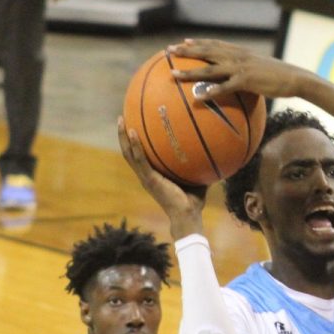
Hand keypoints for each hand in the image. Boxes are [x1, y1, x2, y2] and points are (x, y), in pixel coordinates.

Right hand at [118, 116, 206, 235]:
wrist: (188, 215)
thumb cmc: (193, 199)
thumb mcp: (196, 175)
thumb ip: (199, 162)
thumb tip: (211, 145)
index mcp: (152, 174)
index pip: (139, 155)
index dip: (133, 141)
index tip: (133, 124)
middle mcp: (146, 175)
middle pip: (128, 152)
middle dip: (123, 135)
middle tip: (121, 118)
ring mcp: (146, 177)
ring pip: (129, 154)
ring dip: (124, 137)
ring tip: (122, 120)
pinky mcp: (149, 179)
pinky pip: (140, 160)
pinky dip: (135, 146)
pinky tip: (133, 133)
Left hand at [168, 38, 305, 99]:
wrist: (295, 78)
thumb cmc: (279, 77)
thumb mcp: (260, 69)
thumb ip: (247, 71)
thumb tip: (238, 79)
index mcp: (240, 52)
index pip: (215, 44)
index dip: (198, 42)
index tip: (183, 42)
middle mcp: (237, 56)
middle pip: (206, 51)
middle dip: (186, 51)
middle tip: (168, 51)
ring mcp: (241, 67)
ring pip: (210, 68)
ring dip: (191, 71)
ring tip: (174, 74)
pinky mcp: (247, 80)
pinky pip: (225, 86)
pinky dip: (212, 91)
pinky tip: (199, 96)